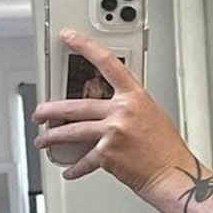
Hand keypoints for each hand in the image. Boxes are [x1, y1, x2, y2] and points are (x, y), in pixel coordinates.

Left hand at [33, 29, 192, 189]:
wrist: (173, 174)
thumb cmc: (166, 149)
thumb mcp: (152, 115)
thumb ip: (129, 107)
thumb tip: (109, 107)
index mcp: (135, 96)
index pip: (107, 63)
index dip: (85, 47)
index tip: (69, 38)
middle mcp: (122, 111)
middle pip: (76, 105)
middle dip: (50, 110)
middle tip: (39, 113)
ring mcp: (113, 132)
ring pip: (72, 131)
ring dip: (52, 137)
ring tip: (42, 140)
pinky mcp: (108, 154)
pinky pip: (84, 161)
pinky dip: (75, 168)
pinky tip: (69, 170)